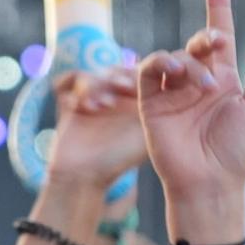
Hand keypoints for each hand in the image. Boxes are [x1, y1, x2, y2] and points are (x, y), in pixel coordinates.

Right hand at [47, 67, 150, 187]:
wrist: (84, 174)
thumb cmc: (120, 159)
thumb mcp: (147, 137)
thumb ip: (162, 116)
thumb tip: (176, 96)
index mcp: (134, 98)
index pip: (139, 73)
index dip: (143, 73)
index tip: (147, 84)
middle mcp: (113, 93)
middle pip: (116, 69)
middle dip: (120, 75)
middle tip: (125, 87)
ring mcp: (91, 94)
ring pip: (94, 74)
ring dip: (98, 86)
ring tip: (106, 105)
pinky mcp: (70, 98)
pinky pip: (68, 80)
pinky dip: (76, 88)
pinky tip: (82, 106)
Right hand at [135, 0, 244, 202]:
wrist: (210, 183)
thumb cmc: (236, 152)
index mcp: (224, 82)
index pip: (218, 37)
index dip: (217, 8)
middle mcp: (197, 83)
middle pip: (197, 43)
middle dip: (206, 36)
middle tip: (217, 43)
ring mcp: (173, 92)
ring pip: (175, 55)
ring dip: (191, 61)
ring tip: (206, 84)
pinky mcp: (151, 102)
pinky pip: (149, 70)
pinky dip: (161, 63)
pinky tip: (176, 71)